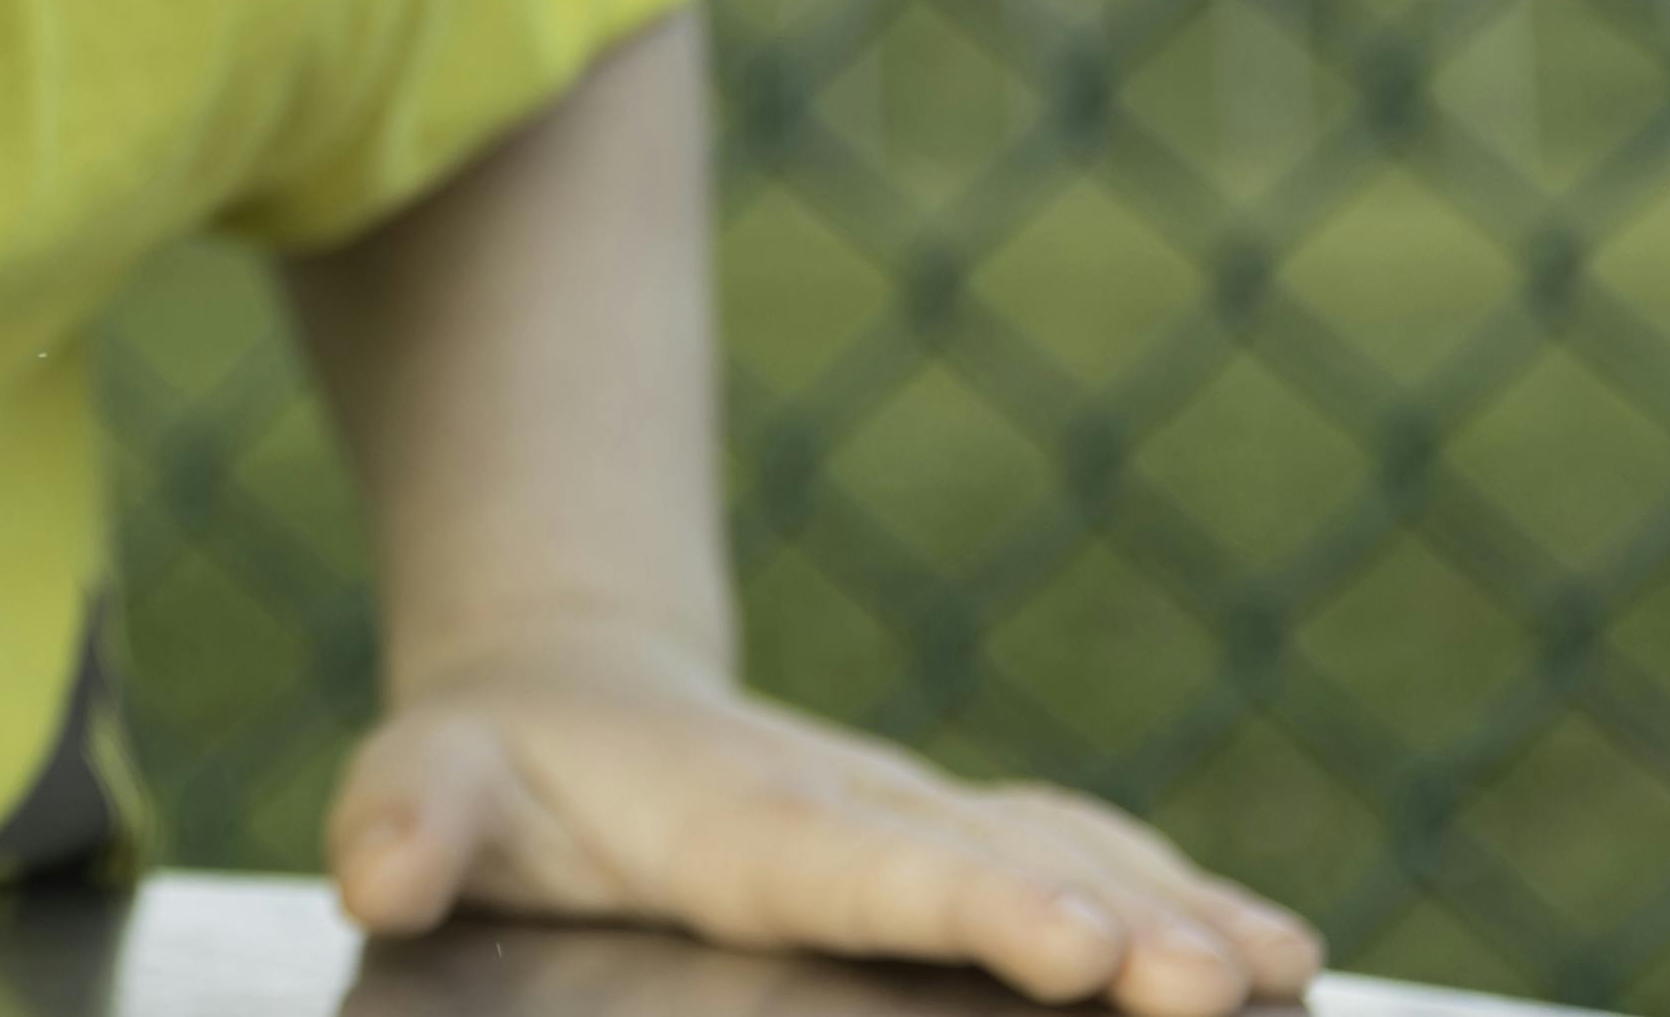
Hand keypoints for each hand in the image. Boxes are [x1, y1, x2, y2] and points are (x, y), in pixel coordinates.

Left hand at [322, 632, 1323, 1016]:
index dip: (974, 905)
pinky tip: (1276, 953)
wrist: (562, 688)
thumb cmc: (494, 767)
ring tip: (1286, 968)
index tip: (1073, 942)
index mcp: (739, 816)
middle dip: (1126, 922)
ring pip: (1074, 853)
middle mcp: (855, 805)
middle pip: (1008, 862)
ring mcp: (918, 816)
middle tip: (1228, 981)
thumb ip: (409, 823)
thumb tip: (383, 875)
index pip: (868, 866)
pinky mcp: (955, 839)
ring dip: (1181, 908)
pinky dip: (1181, 893)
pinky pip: (1087, 855)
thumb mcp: (420, 780)